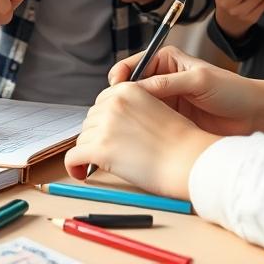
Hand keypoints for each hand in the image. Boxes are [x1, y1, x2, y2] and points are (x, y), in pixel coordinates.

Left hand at [64, 82, 218, 198]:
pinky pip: (73, 157)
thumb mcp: (156, 109)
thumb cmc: (181, 142)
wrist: (189, 161)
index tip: (107, 133)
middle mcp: (114, 103)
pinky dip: (74, 166)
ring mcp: (105, 125)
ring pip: (82, 138)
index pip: (102, 102)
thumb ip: (132, 109)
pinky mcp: (99, 148)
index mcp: (128, 89)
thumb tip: (110, 122)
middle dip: (97, 135)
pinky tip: (81, 173)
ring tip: (103, 164)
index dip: (105, 120)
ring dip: (89, 151)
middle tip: (109, 151)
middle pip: (90, 120)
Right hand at [108, 46, 263, 136]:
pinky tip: (137, 136)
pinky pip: (147, 123)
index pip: (132, 66)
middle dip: (120, 100)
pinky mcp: (169, 121)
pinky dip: (139, 129)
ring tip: (121, 126)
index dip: (120, 79)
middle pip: (129, 89)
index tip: (115, 92)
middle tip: (113, 113)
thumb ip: (167, 82)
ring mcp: (165, 102)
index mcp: (166, 60)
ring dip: (128, 116)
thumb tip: (136, 88)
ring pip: (135, 108)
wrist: (254, 116)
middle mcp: (161, 79)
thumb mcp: (198, 81)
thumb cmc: (232, 91)